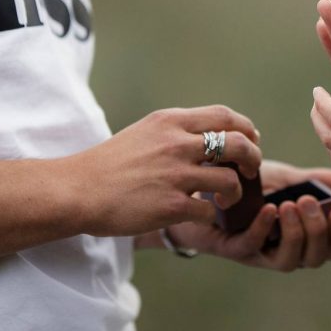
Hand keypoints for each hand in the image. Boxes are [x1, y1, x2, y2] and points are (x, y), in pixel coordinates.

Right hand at [68, 105, 261, 236]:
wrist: (77, 190)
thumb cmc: (110, 164)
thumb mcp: (145, 133)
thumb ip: (177, 132)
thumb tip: (211, 136)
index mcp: (170, 122)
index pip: (224, 116)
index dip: (246, 128)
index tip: (251, 140)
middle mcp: (177, 144)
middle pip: (238, 144)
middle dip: (253, 158)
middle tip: (251, 171)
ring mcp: (176, 175)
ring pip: (230, 180)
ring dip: (235, 192)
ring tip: (225, 199)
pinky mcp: (171, 206)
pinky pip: (209, 209)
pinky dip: (211, 214)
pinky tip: (202, 214)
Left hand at [163, 160, 330, 271]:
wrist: (206, 187)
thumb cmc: (248, 189)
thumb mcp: (286, 180)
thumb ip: (317, 182)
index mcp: (301, 235)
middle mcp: (283, 249)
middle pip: (314, 258)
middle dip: (317, 231)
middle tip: (309, 202)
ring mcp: (259, 252)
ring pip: (287, 261)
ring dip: (296, 235)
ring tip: (291, 205)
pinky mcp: (233, 247)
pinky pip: (252, 247)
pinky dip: (263, 230)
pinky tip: (270, 210)